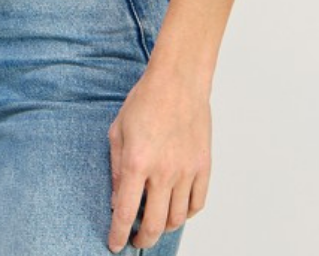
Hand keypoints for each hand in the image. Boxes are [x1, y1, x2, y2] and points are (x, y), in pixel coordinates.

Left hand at [107, 64, 210, 251]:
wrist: (178, 80)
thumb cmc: (146, 100)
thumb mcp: (118, 131)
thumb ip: (117, 168)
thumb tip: (117, 200)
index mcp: (138, 162)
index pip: (126, 213)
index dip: (118, 234)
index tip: (115, 244)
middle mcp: (163, 171)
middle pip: (154, 224)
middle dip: (142, 239)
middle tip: (135, 239)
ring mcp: (186, 170)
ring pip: (177, 218)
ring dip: (164, 227)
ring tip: (155, 223)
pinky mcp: (203, 166)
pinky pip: (198, 203)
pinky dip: (187, 214)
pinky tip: (176, 208)